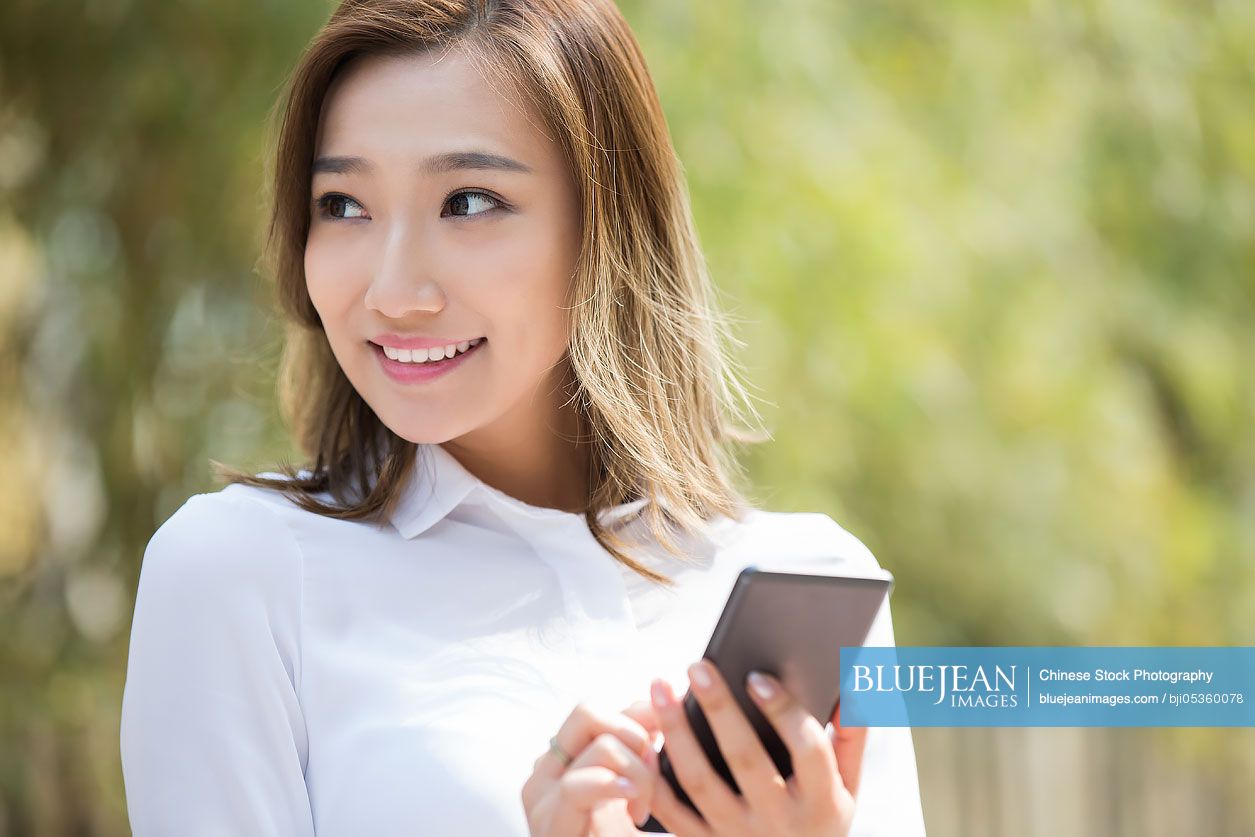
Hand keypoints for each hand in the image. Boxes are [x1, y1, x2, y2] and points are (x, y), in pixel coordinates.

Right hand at [522, 699, 662, 835]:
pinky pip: (578, 786)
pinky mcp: (548, 825)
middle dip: (634, 732)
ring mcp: (542, 798)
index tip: (668, 729)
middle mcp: (547, 772)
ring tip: (643, 809)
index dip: (641, 712)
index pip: (602, 710)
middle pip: (588, 711)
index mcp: (564, 761)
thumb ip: (640, 753)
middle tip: (651, 770)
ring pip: (597, 747)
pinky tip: (632, 804)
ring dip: (637, 773)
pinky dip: (613, 786)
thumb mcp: (634, 793)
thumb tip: (663, 704)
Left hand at [645, 660, 866, 835]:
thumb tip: (853, 689)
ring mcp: (738, 835)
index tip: (757, 676)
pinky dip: (654, 775)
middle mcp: (779, 821)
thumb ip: (851, 739)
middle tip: (697, 666)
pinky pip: (671, 811)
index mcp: (821, 803)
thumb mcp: (848, 790)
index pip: (808, 751)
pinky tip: (644, 737)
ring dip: (676, 732)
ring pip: (700, 781)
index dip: (784, 711)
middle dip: (719, 709)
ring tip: (661, 688)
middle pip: (745, 759)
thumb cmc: (818, 822)